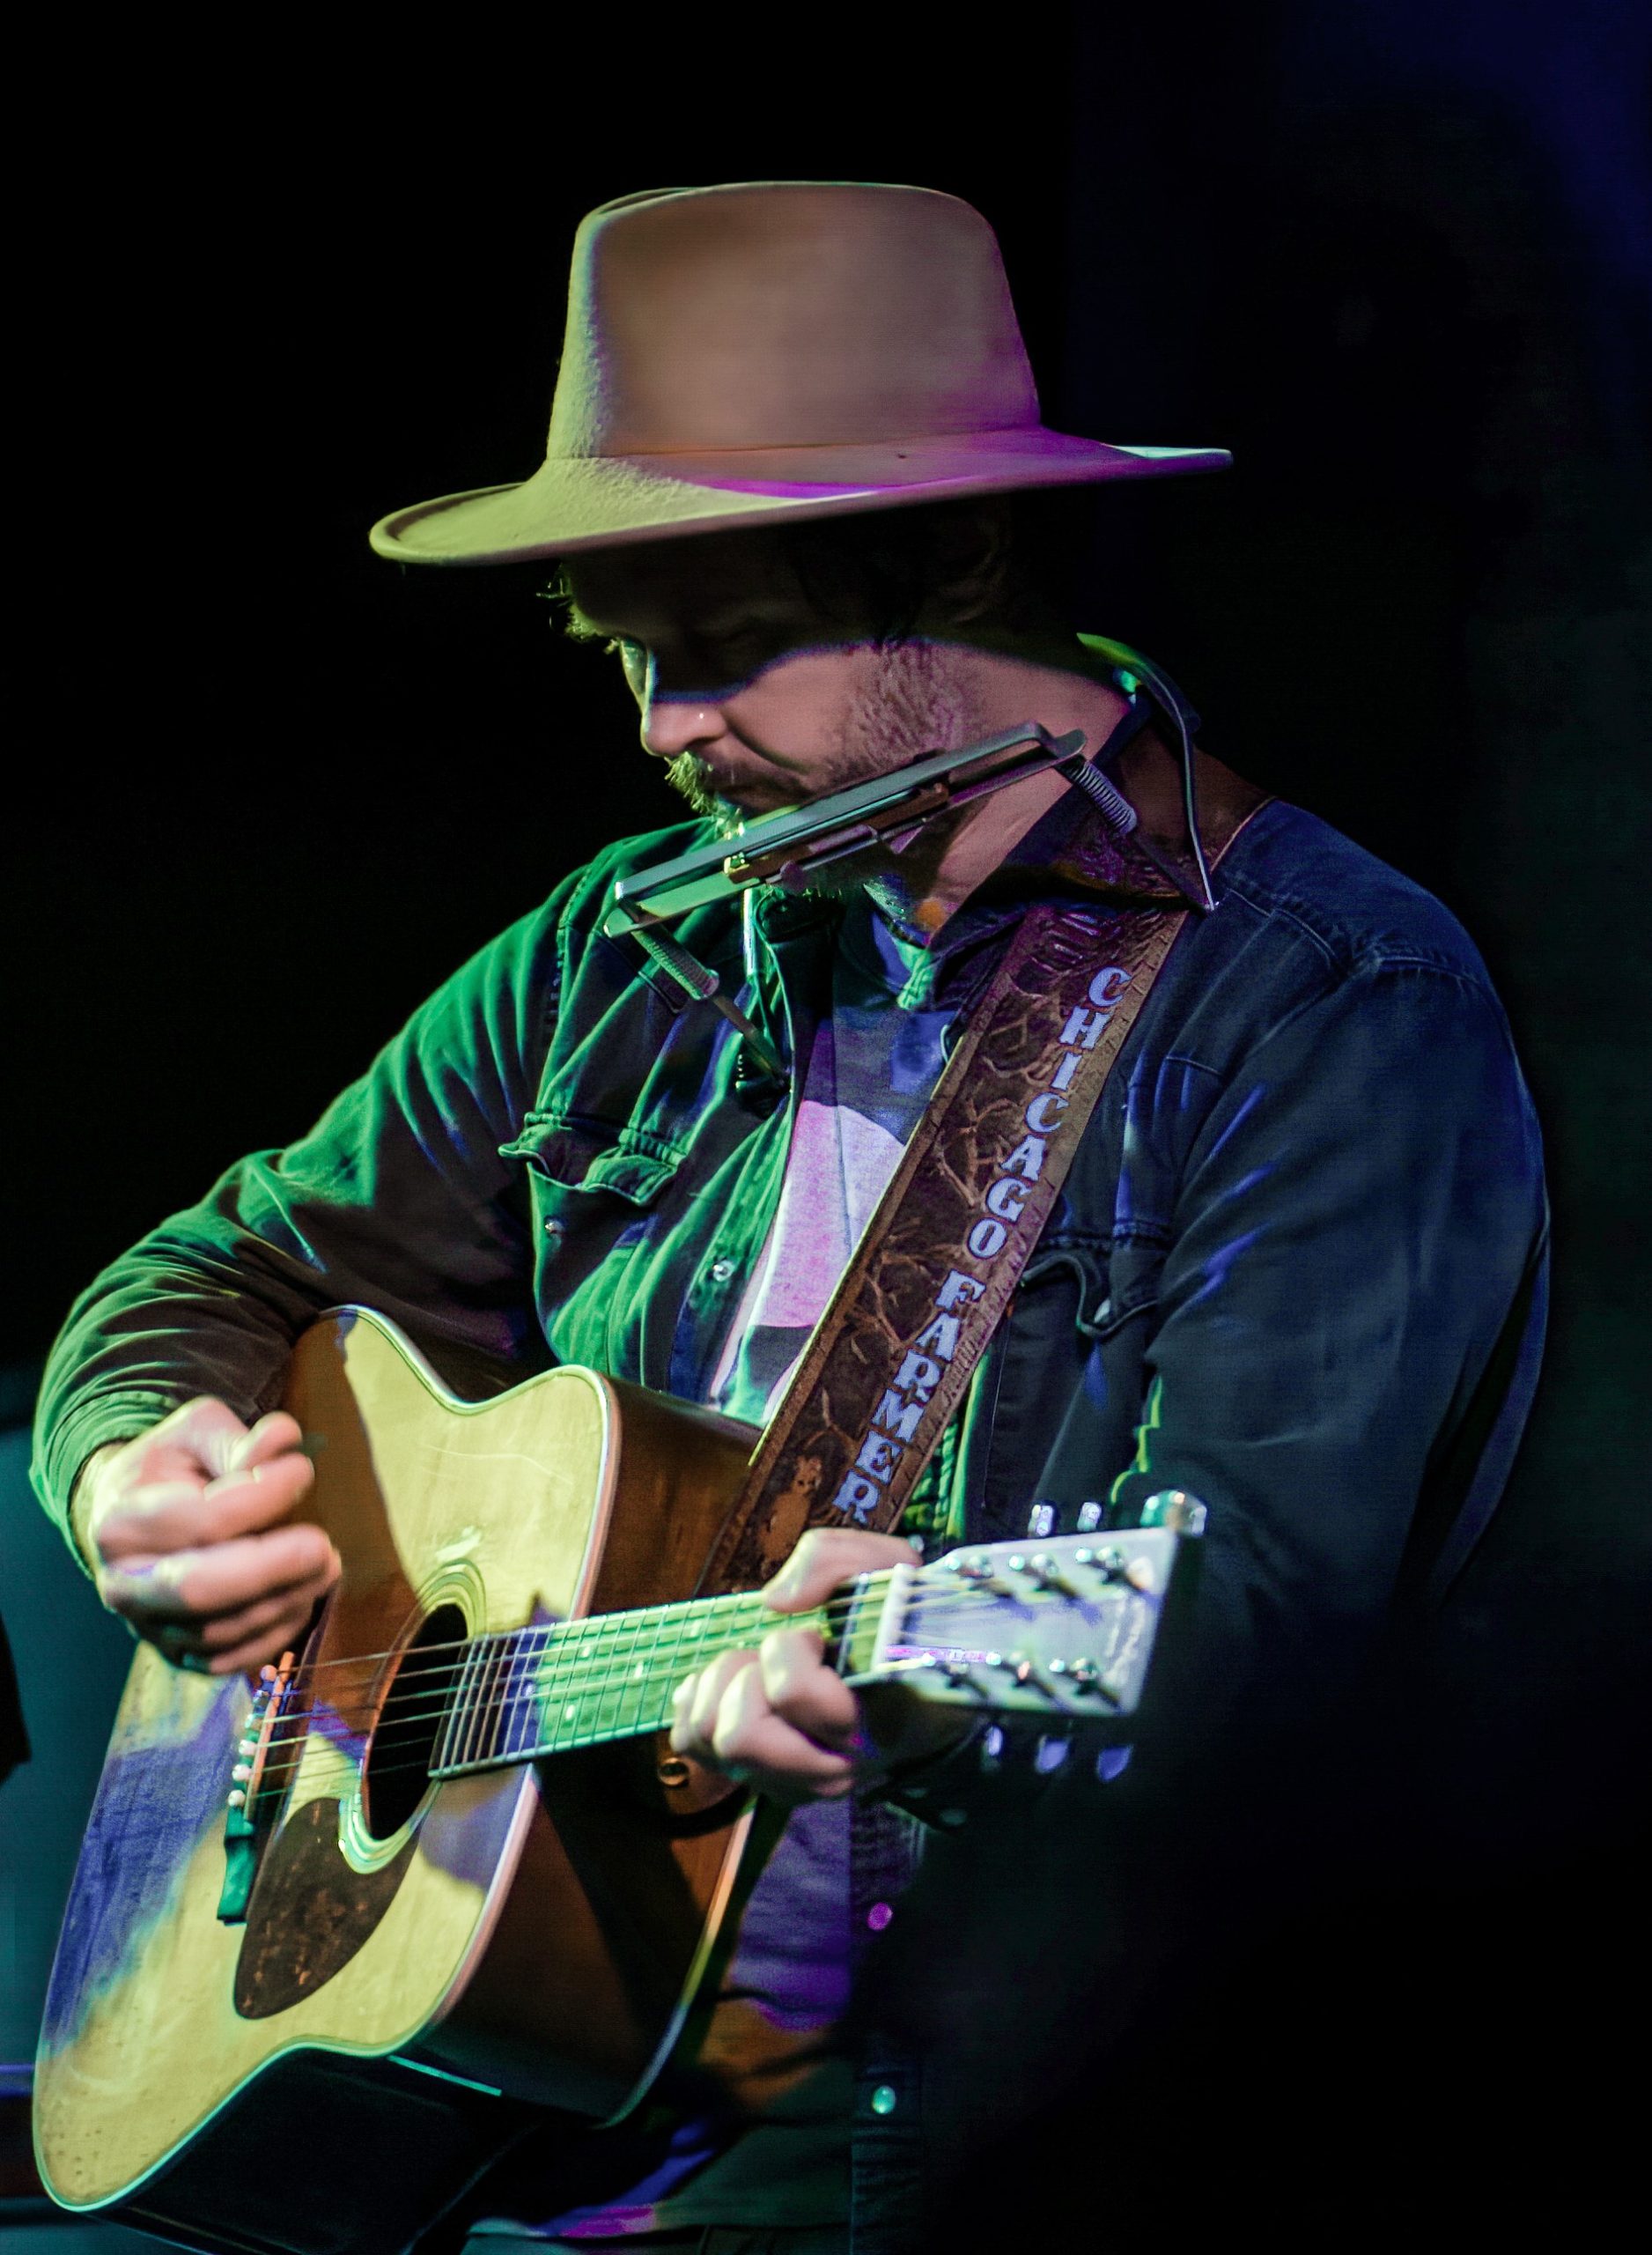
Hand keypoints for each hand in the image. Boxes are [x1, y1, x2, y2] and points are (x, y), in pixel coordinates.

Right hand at [74, 1399, 337, 1675]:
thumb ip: (238, 1441)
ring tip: (327, 1565)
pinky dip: (273, 1636)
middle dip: (271, 1570)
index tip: (302, 1471)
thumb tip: (284, 1442)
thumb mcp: (195, 1433)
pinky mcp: (175, 1654)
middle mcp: (124, 1584)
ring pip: (219, 1630)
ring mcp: (147, 1626)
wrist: (128, 1517)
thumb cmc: (169, 1469)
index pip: (200, 1520)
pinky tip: (302, 1599)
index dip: (260, 1499)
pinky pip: (228, 1661)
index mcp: (121, 1522)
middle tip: (323, 1546)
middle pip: (200, 1588)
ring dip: (283, 1600)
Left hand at [668, 1526, 972, 1805]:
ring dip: (722, 1687)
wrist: (917, 1680)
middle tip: (776, 1659)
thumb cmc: (899, 1625)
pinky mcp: (754, 1777)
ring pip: (708, 1740)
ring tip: (760, 1671)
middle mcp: (830, 1772)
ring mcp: (789, 1783)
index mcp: (872, 1727)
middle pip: (739, 1738)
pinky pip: (689, 1740)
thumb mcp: (890, 1569)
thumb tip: (775, 1601)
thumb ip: (835, 1561)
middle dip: (747, 1678)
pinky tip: (738, 1686)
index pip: (795, 1695)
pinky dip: (700, 1701)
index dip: (791, 1650)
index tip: (820, 1640)